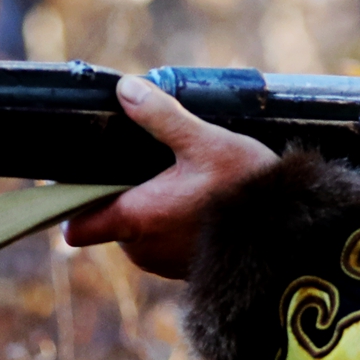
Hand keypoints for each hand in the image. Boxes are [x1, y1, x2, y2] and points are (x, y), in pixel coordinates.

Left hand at [62, 75, 280, 278]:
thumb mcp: (205, 143)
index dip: (69, 201)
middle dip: (124, 190)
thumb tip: (126, 90)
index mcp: (135, 219)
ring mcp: (162, 263)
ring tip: (183, 177)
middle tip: (152, 161)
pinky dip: (171, 221)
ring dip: (150, 204)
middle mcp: (141, 249)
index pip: (76, 224)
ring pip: (137, 227)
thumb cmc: (247, 194)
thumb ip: (162, 116)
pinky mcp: (183, 269)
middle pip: (109, 215)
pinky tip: (199, 200)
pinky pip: (162, 240)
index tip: (79, 175)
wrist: (289, 240)